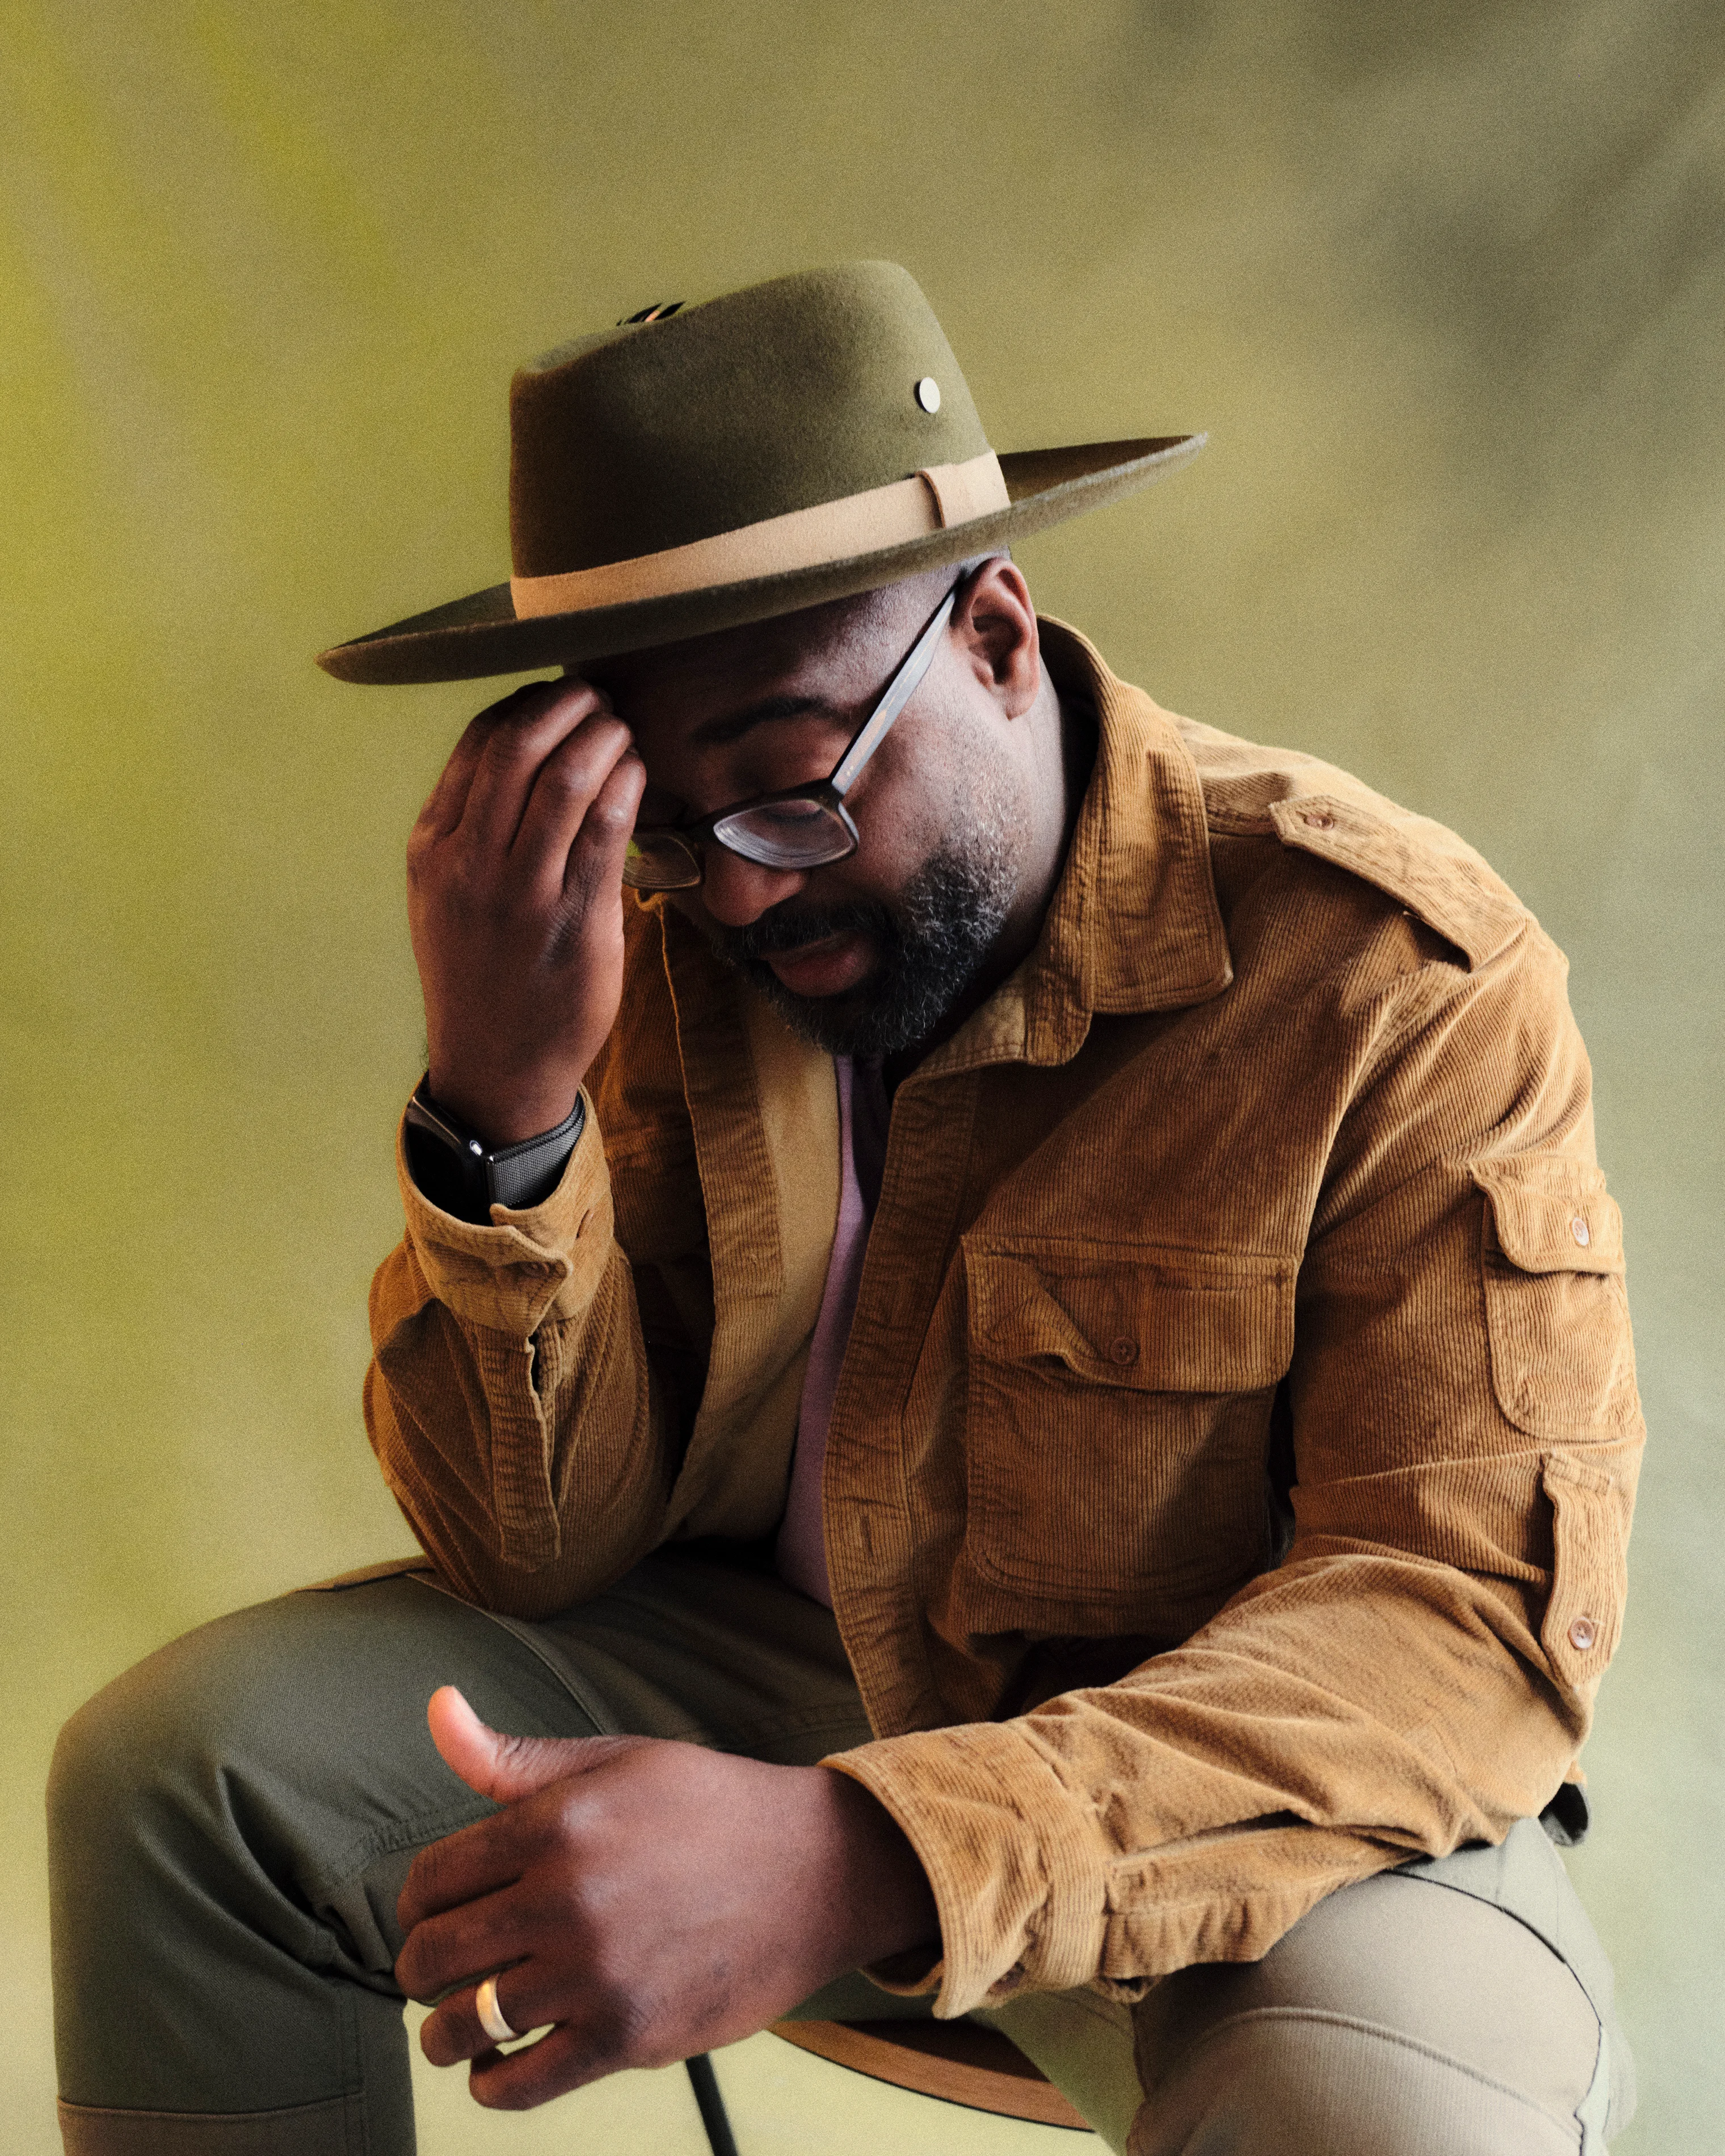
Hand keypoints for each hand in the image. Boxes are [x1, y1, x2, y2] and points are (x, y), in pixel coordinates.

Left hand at [395, 1687, 937, 2110]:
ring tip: (456, 2024)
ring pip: (463, 2027)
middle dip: (420, 1966)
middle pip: (433, 1956)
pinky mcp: (628, 2035)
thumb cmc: (710, 1807)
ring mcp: (595, 1974)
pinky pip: (521, 2084)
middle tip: (440, 1967)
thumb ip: (514, 1756)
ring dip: (443, 2032)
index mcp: (555, 1823)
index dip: (417, 1902)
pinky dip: (492, 2085)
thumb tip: (436, 1708)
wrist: (815, 1870)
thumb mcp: (614, 1759)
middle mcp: (564, 1899)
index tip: (433, 1911)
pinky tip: (498, 2065)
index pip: (429, 1880)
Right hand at [407, 681, 645, 1145]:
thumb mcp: (445, 895)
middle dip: (568, 706)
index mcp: (433, 848)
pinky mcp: (575, 921)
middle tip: (599, 698)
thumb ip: (473, 827)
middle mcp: (469, 864)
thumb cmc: (480, 972)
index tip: (557, 696)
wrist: (493, 1066)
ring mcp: (522, 893)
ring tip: (622, 730)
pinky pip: (605, 829)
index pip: (477, 744)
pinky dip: (626, 786)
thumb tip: (528, 750)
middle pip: (520, 747)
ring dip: (604, 738)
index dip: (526, 704)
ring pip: (565, 779)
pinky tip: (637, 773)